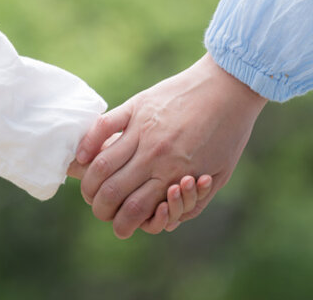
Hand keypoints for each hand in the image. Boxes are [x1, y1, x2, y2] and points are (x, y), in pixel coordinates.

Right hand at [75, 53, 265, 237]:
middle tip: (101, 210)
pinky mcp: (137, 106)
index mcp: (175, 174)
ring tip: (90, 190)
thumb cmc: (230, 133)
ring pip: (102, 165)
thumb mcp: (220, 176)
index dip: (122, 225)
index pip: (134, 210)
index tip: (120, 227)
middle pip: (111, 192)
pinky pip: (103, 126)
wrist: (231, 86)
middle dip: (101, 209)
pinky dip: (87, 143)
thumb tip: (168, 220)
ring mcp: (143, 129)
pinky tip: (81, 157)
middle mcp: (154, 155)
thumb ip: (193, 202)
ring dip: (89, 184)